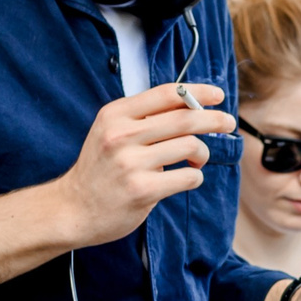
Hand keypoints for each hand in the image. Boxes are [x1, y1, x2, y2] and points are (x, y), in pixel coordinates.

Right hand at [0, 84, 232, 289]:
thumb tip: (192, 106)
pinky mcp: (142, 190)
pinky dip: (195, 176)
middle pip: (184, 118)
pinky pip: (187, 177)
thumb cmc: (100, 169)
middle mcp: (122, 134)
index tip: (218, 95)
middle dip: (214, 119)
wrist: (72, 209)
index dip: (198, 91)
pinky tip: (187, 178)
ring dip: (203, 153)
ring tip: (197, 159)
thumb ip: (144, 118)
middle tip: (228, 122)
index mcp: (116, 114)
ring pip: (190, 145)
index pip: (166, 93)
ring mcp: (131, 163)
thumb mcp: (111, 132)